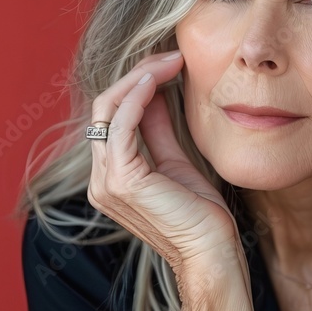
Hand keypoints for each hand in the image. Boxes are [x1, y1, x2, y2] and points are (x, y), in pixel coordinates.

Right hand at [87, 50, 239, 274]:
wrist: (211, 254)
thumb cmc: (200, 217)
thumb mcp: (176, 161)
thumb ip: (159, 131)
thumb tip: (155, 93)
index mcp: (111, 176)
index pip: (111, 116)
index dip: (136, 84)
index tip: (168, 63)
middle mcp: (100, 179)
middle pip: (105, 108)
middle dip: (137, 75)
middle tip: (170, 56)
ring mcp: (107, 181)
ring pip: (108, 110)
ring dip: (139, 79)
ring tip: (169, 61)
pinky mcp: (122, 180)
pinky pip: (120, 125)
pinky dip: (136, 97)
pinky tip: (156, 80)